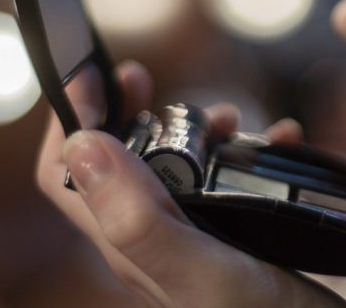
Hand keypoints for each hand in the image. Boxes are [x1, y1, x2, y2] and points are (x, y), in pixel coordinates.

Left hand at [36, 60, 345, 307]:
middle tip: (143, 78)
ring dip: (193, 127)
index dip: (69, 118)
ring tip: (231, 120)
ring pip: (173, 163)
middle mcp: (153, 239)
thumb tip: (81, 147)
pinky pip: (228, 178)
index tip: (95, 72)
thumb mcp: (200, 272)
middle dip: (128, 111)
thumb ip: (139, 219)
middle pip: (115, 160)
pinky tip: (282, 144)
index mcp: (129, 244)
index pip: (63, 174)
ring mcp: (195, 237)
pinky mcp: (235, 235)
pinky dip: (249, 150)